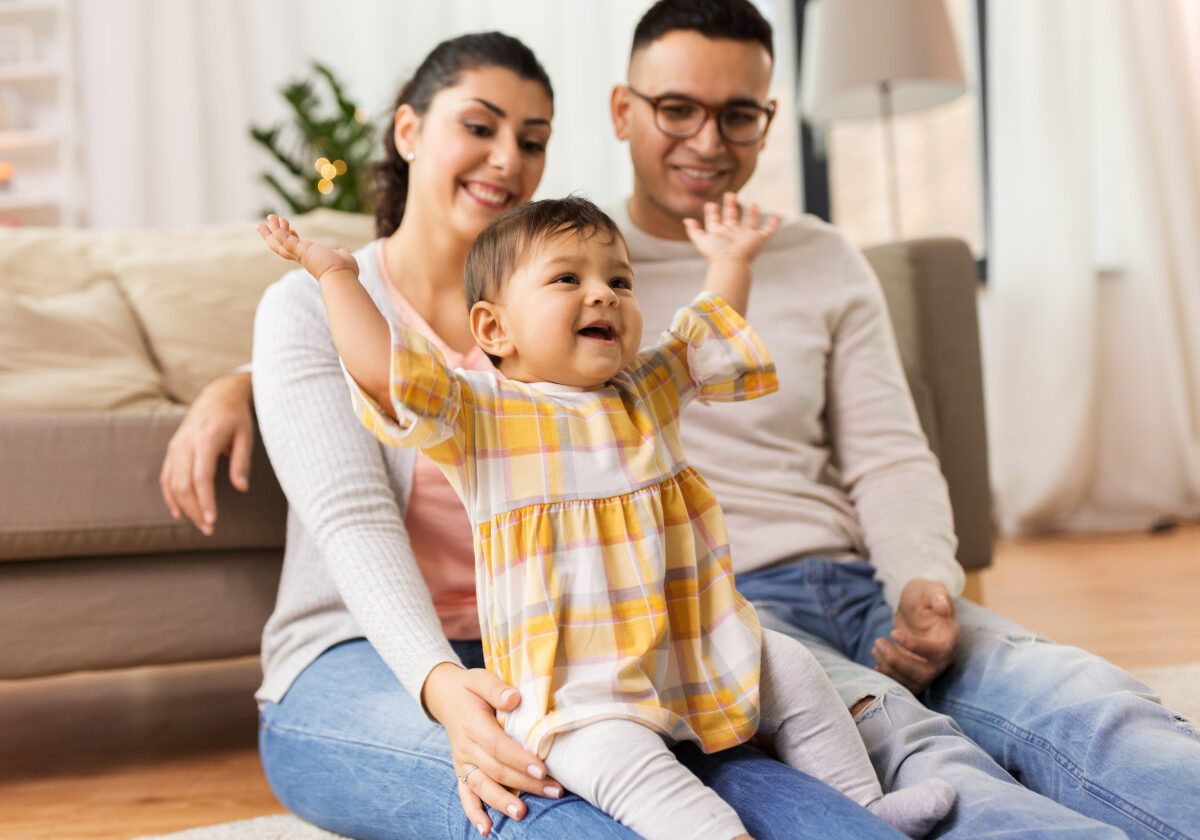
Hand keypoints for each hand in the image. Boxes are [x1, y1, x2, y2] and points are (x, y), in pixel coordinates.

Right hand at [160, 371, 253, 534]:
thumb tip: (241, 488)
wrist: (218, 395)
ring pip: (173, 483)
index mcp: (206, 439)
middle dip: (195, 510)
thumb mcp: (246, 436)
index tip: (213, 520)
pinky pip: (166, 476)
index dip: (205, 501)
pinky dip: (170, 496)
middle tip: (209, 529)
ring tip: (200, 524)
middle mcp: (186, 443)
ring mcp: (176, 446)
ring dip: (184, 507)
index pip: (201, 477)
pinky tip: (179, 512)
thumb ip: (242, 462)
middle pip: (184, 484)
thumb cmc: (236, 417)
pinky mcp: (172, 449)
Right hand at [256, 214, 357, 281]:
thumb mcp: (342, 257)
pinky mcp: (301, 251)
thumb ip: (340, 253)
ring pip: (279, 243)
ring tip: (266, 219)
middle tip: (266, 223)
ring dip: (271, 231)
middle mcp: (303, 257)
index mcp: (310, 258)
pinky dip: (278, 231)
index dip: (291, 236)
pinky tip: (273, 221)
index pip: (296, 246)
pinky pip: (285, 240)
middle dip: (273, 234)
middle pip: (281, 246)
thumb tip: (343, 252)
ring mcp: (300, 255)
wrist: (342, 276)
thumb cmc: (344, 270)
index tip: (290, 228)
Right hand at [422, 663, 561, 835]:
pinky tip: (487, 829)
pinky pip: (465, 795)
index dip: (519, 759)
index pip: (497, 746)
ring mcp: (463, 762)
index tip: (541, 769)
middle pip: (496, 770)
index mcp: (473, 724)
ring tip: (523, 813)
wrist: (446, 698)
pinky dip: (474, 813)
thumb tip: (514, 698)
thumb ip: (495, 687)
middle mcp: (466, 747)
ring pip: (482, 786)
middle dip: (525, 783)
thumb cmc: (470, 689)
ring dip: (503, 802)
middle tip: (553, 791)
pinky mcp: (461, 772)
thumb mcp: (480, 678)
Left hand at [682, 191, 779, 263]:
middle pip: (732, 218)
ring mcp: (745, 236)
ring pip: (750, 223)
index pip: (714, 221)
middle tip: (730, 194)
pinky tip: (777, 217)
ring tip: (754, 204)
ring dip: (752, 214)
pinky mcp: (757, 240)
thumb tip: (686, 220)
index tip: (710, 204)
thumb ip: (693, 230)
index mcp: (719, 233)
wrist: (731, 262)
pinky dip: (773, 225)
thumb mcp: (701, 240)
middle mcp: (732, 234)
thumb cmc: (716, 253)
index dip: (712, 213)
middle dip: (731, 206)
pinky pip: (767, 231)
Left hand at [871, 579, 960, 694]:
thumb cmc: (924, 595)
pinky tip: (877, 666)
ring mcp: (931, 666)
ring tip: (876, 648)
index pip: (938, 651)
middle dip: (897, 661)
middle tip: (878, 642)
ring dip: (890, 669)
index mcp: (949, 637)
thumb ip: (938, 596)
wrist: (919, 606)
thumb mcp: (930, 588)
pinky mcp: (917, 671)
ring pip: (914, 682)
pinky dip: (890, 679)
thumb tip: (943, 608)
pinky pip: (906, 685)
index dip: (915, 646)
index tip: (893, 633)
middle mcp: (943, 657)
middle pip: (925, 673)